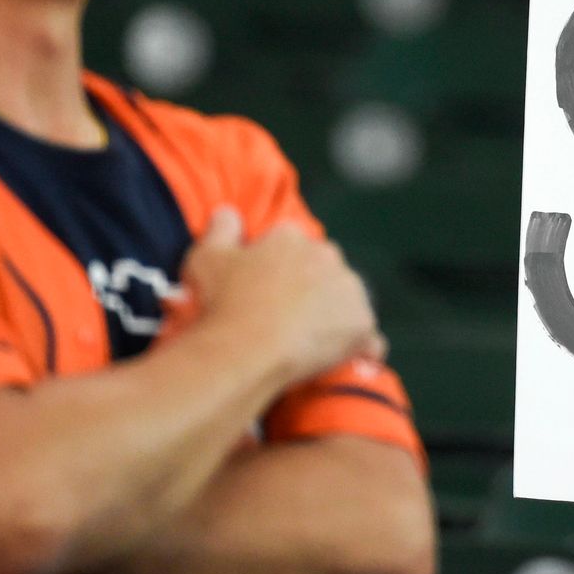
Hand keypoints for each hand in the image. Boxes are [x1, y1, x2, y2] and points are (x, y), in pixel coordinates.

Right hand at [179, 208, 385, 379]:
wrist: (246, 349)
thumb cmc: (223, 303)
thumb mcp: (205, 258)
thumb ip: (220, 230)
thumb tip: (228, 212)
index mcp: (292, 238)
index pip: (290, 243)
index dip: (278, 265)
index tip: (266, 287)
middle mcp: (327, 256)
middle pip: (323, 269)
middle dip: (311, 287)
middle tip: (287, 316)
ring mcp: (349, 290)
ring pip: (347, 300)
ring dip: (336, 315)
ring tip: (312, 341)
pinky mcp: (363, 324)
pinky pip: (367, 337)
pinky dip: (360, 348)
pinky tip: (346, 361)